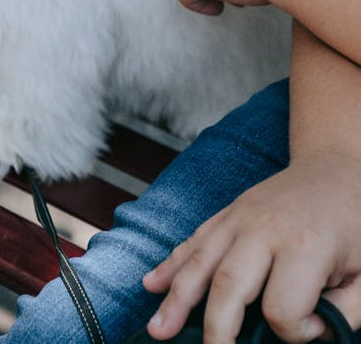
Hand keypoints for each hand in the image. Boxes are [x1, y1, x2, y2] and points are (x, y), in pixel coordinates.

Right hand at [142, 153, 360, 342]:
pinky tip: (153, 284)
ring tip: (158, 330)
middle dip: (217, 332)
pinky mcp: (229, 212)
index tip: (315, 327)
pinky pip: (196, 239)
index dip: (297, 332)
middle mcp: (264, 228)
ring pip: (200, 261)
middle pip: (229, 287)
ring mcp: (240, 216)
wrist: (336, 166)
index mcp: (304, 245)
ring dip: (177, 298)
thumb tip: (311, 333)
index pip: (282, 309)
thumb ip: (346, 313)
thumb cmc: (355, 224)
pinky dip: (172, 262)